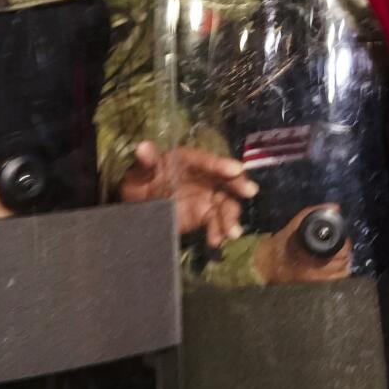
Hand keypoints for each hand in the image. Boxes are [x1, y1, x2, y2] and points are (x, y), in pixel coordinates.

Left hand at [119, 141, 256, 244]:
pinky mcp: (205, 215)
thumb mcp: (139, 172)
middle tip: (249, 191)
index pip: (208, 161)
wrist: (139, 205)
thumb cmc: (141, 181)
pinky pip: (216, 222)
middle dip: (238, 185)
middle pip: (226, 179)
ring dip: (231, 217)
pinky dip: (218, 231)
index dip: (221, 165)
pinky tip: (215, 240)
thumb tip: (143, 148)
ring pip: (226, 203)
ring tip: (232, 233)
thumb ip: (145, 163)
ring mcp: (208, 197)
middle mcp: (205, 177)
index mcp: (190, 161)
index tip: (235, 169)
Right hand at [253, 204, 353, 283]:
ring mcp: (317, 279)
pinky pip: (337, 279)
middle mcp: (316, 270)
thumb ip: (313, 212)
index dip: (344, 243)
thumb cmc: (283, 242)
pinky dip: (342, 271)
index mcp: (311, 255)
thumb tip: (335, 208)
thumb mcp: (296, 223)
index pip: (339, 251)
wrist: (269, 262)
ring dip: (345, 261)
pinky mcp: (316, 284)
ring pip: (342, 271)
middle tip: (342, 244)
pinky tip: (339, 264)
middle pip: (343, 261)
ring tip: (341, 253)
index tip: (342, 237)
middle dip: (345, 251)